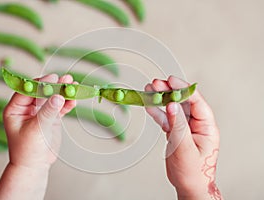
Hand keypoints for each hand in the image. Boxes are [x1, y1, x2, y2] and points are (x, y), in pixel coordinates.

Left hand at [3, 73, 75, 169]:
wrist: (35, 165)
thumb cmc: (28, 149)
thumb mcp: (36, 129)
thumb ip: (47, 111)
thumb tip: (59, 96)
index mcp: (15, 109)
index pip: (27, 90)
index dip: (40, 83)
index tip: (53, 77)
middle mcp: (27, 108)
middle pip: (42, 92)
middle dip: (54, 85)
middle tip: (65, 78)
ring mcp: (40, 113)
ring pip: (52, 98)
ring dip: (63, 92)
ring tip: (73, 84)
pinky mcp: (51, 119)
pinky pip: (60, 108)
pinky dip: (67, 104)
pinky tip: (75, 99)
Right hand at [145, 76, 222, 199]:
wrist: (189, 186)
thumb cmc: (193, 172)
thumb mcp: (185, 148)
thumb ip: (178, 126)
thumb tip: (172, 105)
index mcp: (206, 127)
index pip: (196, 102)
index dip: (183, 89)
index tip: (171, 81)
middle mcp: (197, 125)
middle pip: (182, 102)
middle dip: (169, 92)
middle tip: (156, 83)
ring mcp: (185, 128)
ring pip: (172, 109)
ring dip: (160, 99)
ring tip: (149, 89)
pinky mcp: (176, 133)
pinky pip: (166, 119)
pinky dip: (157, 112)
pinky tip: (148, 105)